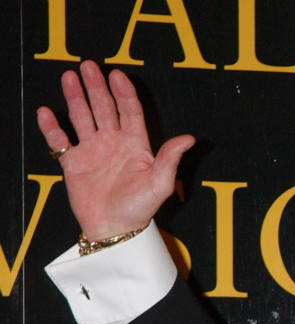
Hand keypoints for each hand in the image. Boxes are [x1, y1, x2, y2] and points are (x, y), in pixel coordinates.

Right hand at [36, 60, 194, 241]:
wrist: (115, 229)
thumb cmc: (140, 209)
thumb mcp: (160, 184)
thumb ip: (170, 159)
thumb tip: (189, 138)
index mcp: (136, 145)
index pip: (129, 112)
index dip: (123, 93)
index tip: (117, 75)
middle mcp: (113, 143)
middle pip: (104, 108)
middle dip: (96, 87)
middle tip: (88, 66)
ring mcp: (93, 150)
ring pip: (82, 117)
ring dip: (75, 98)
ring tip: (68, 77)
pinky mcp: (74, 162)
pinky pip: (60, 140)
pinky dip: (52, 127)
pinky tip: (47, 113)